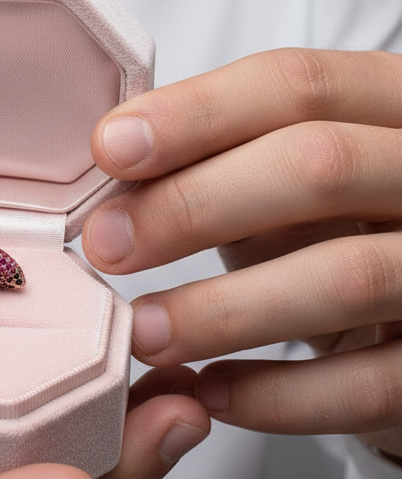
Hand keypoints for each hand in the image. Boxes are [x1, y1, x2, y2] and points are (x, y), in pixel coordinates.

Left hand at [82, 48, 401, 457]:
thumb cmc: (334, 227)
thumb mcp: (283, 175)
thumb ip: (218, 160)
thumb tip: (114, 172)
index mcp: (391, 102)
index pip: (295, 84)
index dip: (194, 114)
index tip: (109, 150)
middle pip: (319, 164)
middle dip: (193, 205)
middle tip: (107, 245)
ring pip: (347, 275)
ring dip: (223, 310)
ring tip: (142, 332)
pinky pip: (371, 383)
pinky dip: (278, 394)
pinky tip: (209, 389)